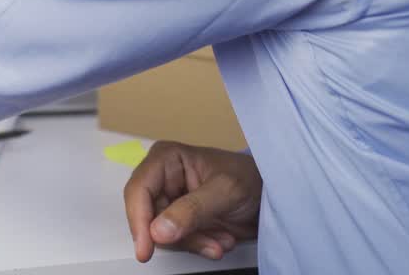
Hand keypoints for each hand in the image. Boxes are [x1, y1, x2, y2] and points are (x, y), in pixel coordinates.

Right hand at [123, 141, 261, 262]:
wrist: (269, 195)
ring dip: (195, 242)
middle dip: (180, 235)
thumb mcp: (225, 192)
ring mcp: (170, 201)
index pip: (139, 190)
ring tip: (223, 239)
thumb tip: (157, 231)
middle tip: (211, 243)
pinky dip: (200, 245)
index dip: (138, 220)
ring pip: (163, 234)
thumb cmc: (250, 179)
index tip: (145, 249)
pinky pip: (177, 242)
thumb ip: (192, 210)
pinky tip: (222, 239)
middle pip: (149, 216)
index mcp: (166, 159)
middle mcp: (162, 179)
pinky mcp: (179, 221)